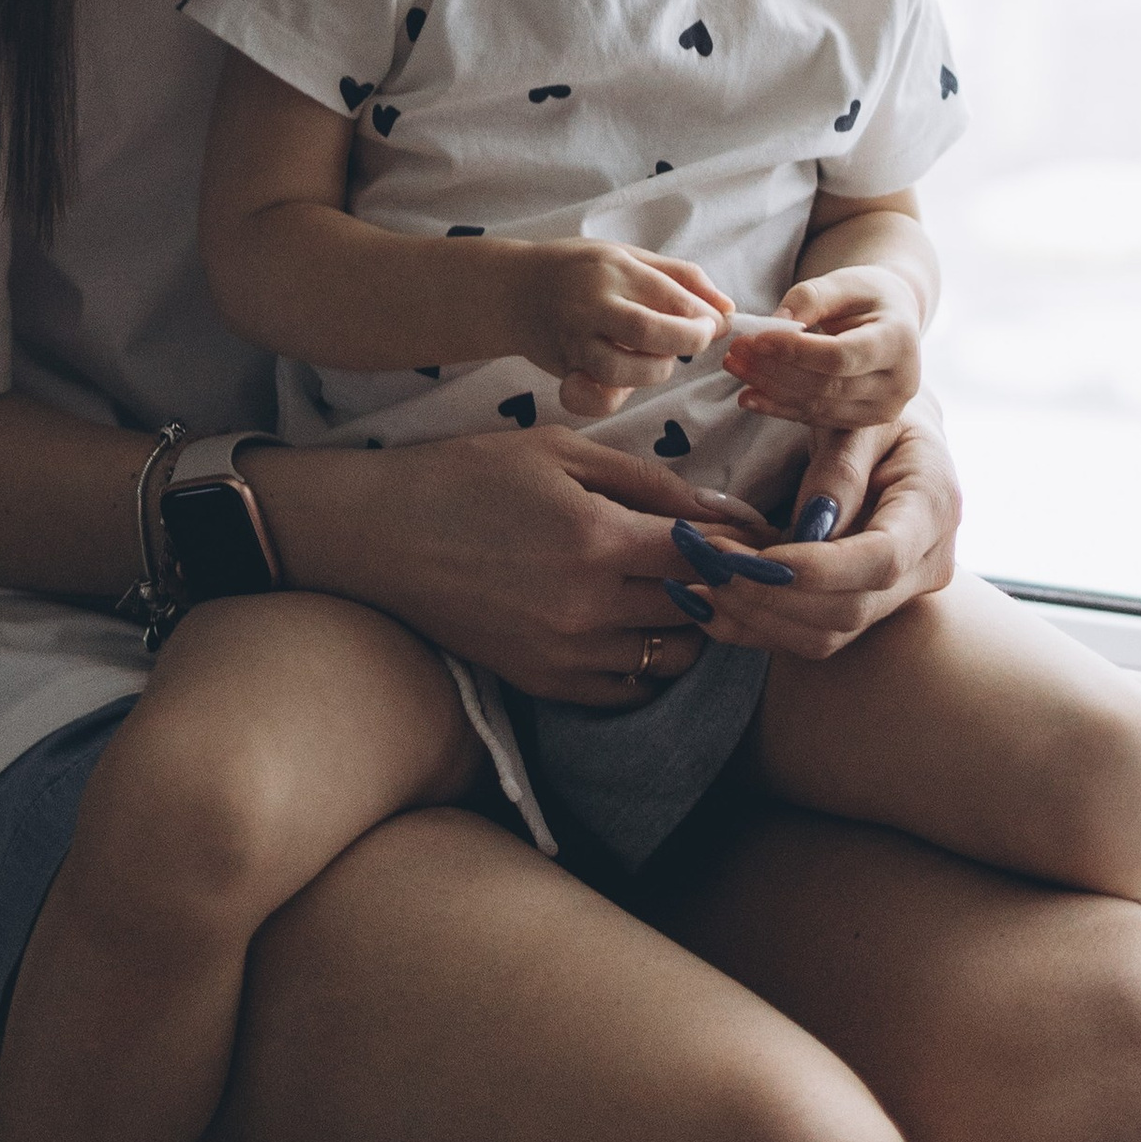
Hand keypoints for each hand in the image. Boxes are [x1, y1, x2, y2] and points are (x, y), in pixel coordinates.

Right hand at [252, 422, 768, 706]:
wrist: (380, 535)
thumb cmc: (469, 476)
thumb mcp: (561, 453)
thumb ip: (649, 481)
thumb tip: (725, 509)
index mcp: (596, 540)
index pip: (709, 557)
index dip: (743, 547)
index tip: (760, 537)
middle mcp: (586, 608)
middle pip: (700, 610)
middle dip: (724, 586)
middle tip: (732, 563)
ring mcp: (564, 653)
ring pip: (671, 654)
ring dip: (692, 625)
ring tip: (684, 592)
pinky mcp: (541, 682)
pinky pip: (627, 688)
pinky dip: (649, 661)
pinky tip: (640, 625)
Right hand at [501, 238, 732, 419]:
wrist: (513, 290)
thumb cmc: (581, 269)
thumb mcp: (629, 256)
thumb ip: (681, 277)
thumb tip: (728, 308)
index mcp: (613, 268)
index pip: (673, 298)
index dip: (704, 317)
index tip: (715, 323)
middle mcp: (591, 304)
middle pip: (651, 333)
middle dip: (688, 342)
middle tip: (698, 340)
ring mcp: (574, 340)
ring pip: (624, 371)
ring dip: (655, 370)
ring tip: (657, 356)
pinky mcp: (564, 368)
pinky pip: (593, 398)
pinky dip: (612, 398)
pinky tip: (622, 382)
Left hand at [654, 399, 962, 663]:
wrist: (899, 439)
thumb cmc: (874, 414)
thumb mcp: (860, 418)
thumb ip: (840, 467)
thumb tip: (810, 526)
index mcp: (933, 506)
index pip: (881, 559)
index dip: (817, 569)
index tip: (752, 557)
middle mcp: (927, 564)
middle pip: (849, 608)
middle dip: (770, 592)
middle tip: (707, 559)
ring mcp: (900, 595)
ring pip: (827, 634)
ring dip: (755, 615)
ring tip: (698, 581)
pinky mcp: (867, 609)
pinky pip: (811, 637)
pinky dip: (755, 627)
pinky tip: (706, 606)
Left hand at [723, 263, 923, 437]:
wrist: (892, 319)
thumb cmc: (867, 295)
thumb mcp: (843, 283)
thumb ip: (810, 298)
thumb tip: (774, 326)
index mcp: (900, 342)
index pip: (840, 356)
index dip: (795, 351)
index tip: (756, 339)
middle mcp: (900, 383)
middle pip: (826, 385)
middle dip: (774, 369)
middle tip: (736, 351)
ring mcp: (883, 410)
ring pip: (817, 406)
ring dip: (770, 389)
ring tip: (735, 367)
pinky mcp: (862, 422)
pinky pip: (815, 419)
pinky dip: (779, 408)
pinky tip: (748, 396)